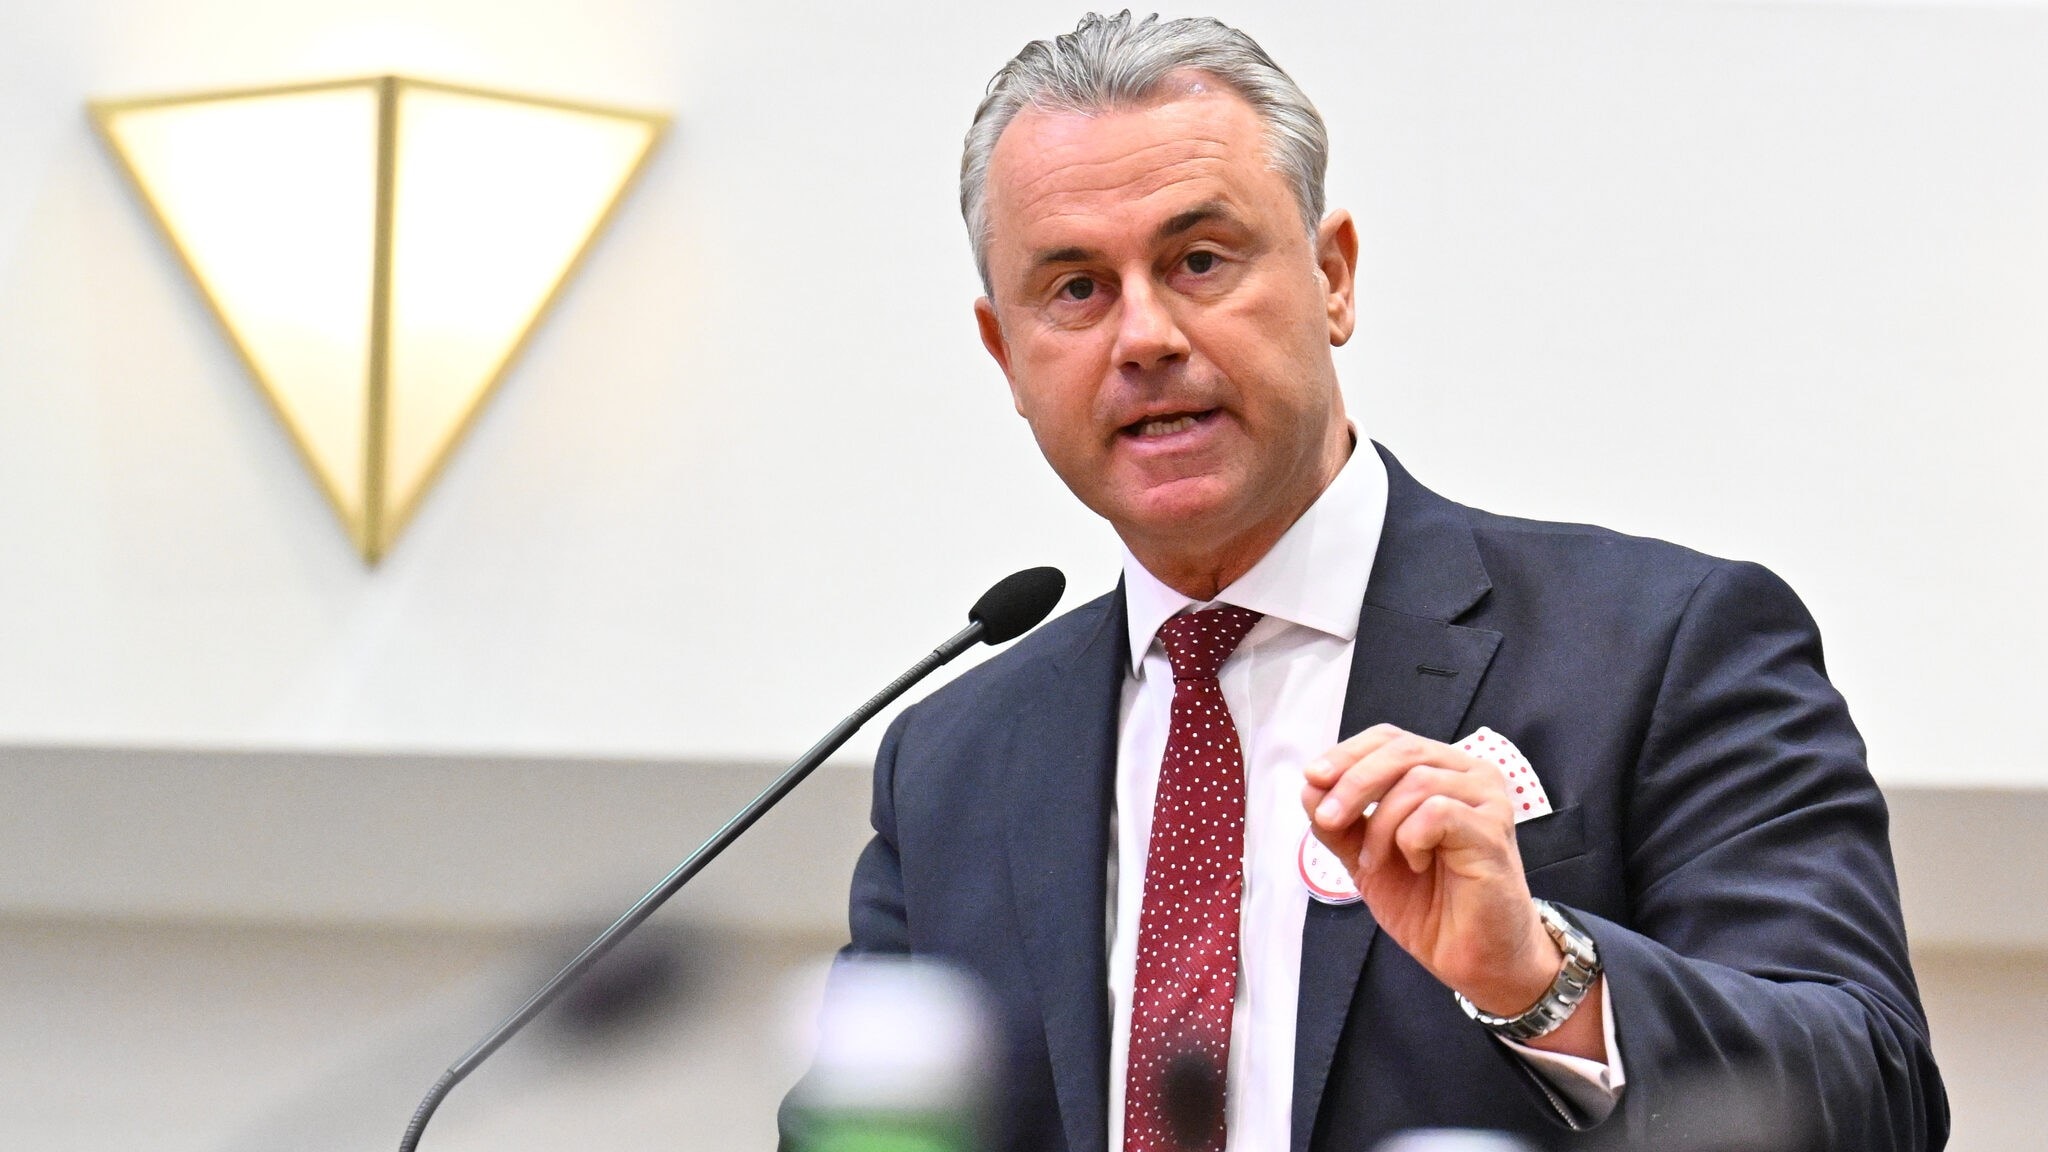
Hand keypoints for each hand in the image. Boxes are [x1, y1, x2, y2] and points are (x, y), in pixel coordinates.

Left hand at [1300, 723, 1559, 1018]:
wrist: (1473, 958)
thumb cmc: (1430, 904)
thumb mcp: (1367, 857)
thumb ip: (1340, 823)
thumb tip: (1309, 785)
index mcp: (1442, 770)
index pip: (1390, 739)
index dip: (1348, 753)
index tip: (1312, 778)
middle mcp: (1471, 774)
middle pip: (1402, 751)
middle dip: (1353, 783)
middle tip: (1326, 819)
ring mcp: (1487, 800)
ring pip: (1415, 783)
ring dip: (1380, 825)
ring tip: (1375, 862)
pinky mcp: (1492, 830)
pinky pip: (1436, 813)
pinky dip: (1411, 840)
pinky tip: (1416, 865)